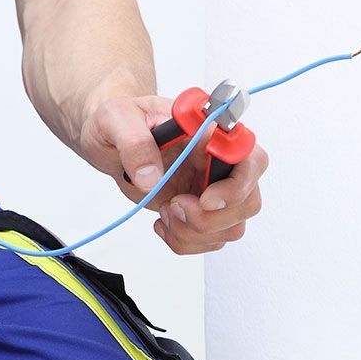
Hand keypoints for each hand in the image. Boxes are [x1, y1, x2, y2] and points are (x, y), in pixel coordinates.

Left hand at [81, 94, 268, 255]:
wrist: (108, 138)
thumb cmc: (120, 118)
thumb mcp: (117, 118)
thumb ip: (135, 144)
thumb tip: (151, 177)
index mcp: (210, 133)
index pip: (252, 159)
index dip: (237, 186)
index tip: (204, 199)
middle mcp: (220, 162)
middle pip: (248, 202)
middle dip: (209, 218)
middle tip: (174, 205)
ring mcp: (213, 188)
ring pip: (230, 227)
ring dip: (193, 232)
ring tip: (165, 211)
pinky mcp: (200, 210)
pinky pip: (209, 240)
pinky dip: (184, 241)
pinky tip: (163, 222)